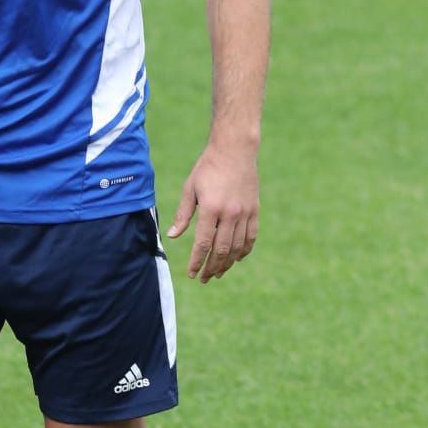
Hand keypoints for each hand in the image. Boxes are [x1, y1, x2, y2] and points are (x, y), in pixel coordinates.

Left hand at [167, 144, 259, 281]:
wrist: (235, 149)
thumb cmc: (208, 167)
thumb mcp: (190, 188)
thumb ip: (183, 214)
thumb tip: (172, 236)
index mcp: (211, 208)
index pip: (203, 243)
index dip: (196, 261)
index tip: (191, 273)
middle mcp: (230, 213)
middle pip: (221, 250)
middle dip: (212, 267)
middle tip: (204, 278)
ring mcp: (245, 213)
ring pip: (237, 247)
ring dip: (227, 263)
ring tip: (218, 273)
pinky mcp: (254, 210)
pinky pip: (251, 237)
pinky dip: (244, 250)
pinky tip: (237, 259)